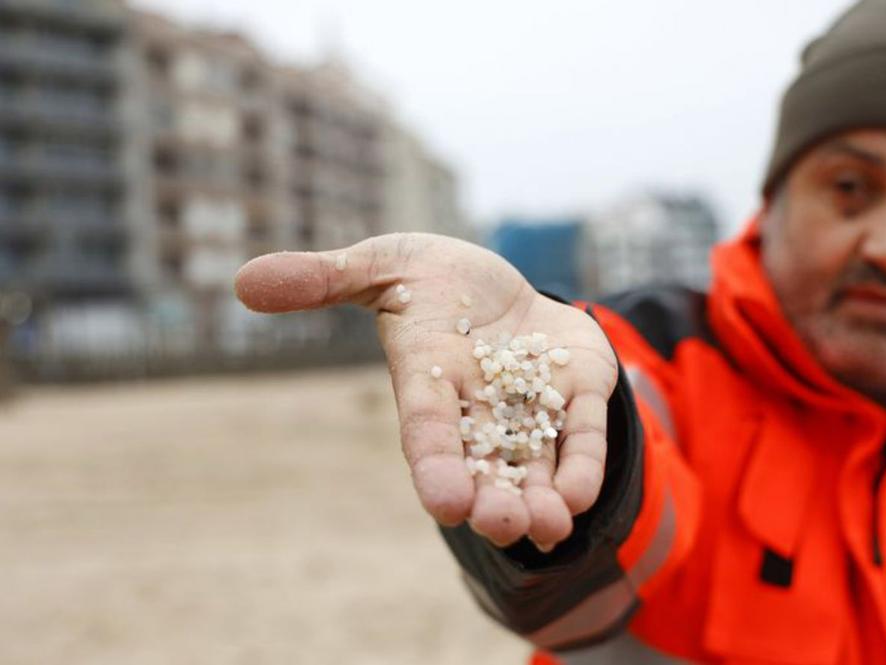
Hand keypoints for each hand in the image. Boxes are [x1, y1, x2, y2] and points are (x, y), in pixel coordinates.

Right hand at [234, 233, 617, 550]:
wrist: (502, 284)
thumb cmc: (431, 279)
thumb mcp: (383, 265)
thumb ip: (326, 279)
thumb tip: (242, 281)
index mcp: (429, 379)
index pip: (428, 429)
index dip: (434, 464)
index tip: (443, 502)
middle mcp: (479, 407)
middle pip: (483, 462)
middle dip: (492, 496)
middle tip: (501, 525)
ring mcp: (532, 404)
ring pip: (535, 463)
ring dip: (541, 498)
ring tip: (548, 527)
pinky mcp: (578, 391)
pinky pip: (582, 435)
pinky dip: (583, 464)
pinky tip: (581, 496)